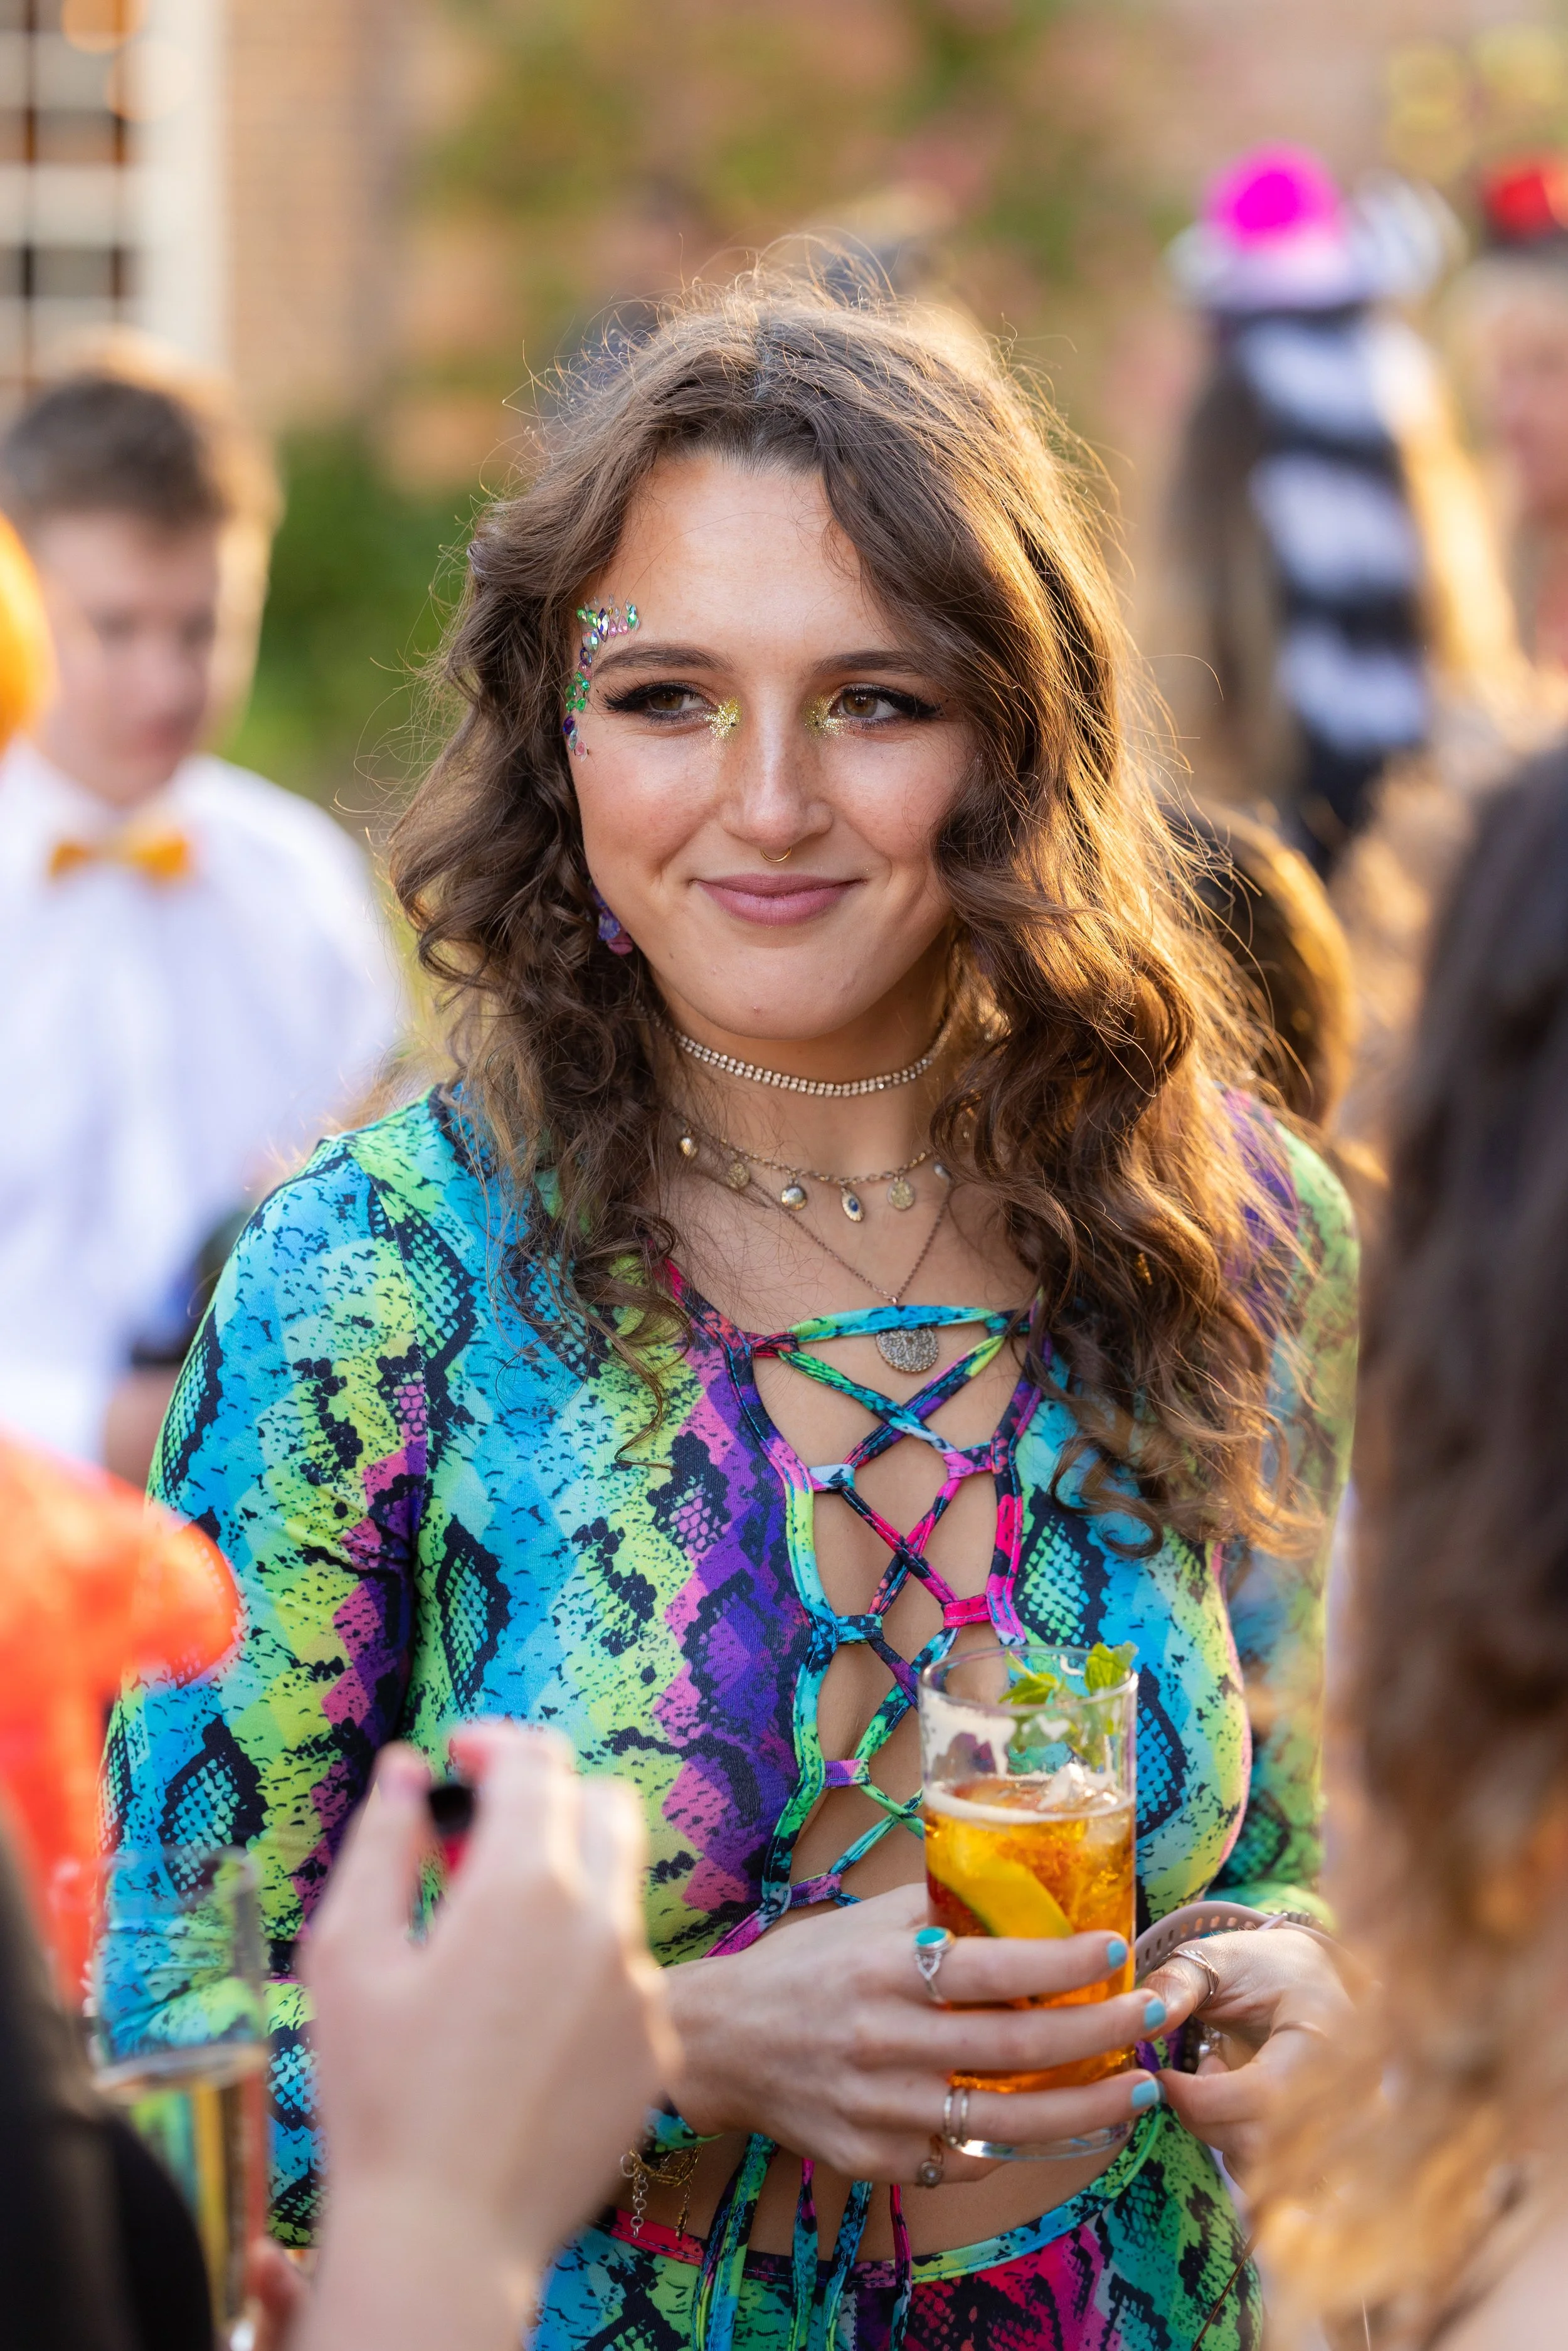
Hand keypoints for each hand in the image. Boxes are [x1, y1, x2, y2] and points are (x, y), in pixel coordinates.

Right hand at [295, 1723, 676, 2350]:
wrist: (445, 2240)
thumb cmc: (379, 2100)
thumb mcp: (347, 1957)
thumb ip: (382, 1843)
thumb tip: (407, 1769)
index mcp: (527, 1886)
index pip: (537, 1762)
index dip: (493, 1745)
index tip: (456, 1761)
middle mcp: (602, 1923)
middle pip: (603, 1804)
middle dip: (547, 1797)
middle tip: (482, 1833)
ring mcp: (640, 1987)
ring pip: (615, 1891)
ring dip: (562, 1887)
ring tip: (486, 1942)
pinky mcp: (655, 2047)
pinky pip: (625, 1972)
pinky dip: (579, 1966)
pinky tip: (518, 2021)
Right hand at [664, 1882, 1165, 2183]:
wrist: (719, 2045)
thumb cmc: (801, 1970)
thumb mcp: (861, 1922)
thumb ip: (934, 1910)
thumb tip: (1017, 1884)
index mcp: (883, 1971)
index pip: (990, 1967)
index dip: (1060, 1961)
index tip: (1116, 1950)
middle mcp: (884, 2042)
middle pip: (1015, 2048)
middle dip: (1099, 2033)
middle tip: (1153, 2016)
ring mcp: (881, 2110)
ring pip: (1005, 2121)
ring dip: (1084, 2108)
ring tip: (1137, 2090)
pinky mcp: (875, 2159)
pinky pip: (960, 2156)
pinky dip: (1009, 2142)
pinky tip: (1053, 2124)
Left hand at [1144, 1926, 1352, 2172]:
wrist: (1316, 1982)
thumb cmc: (1265, 1969)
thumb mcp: (1218, 1958)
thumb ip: (1179, 1982)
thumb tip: (1146, 2015)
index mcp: (1327, 2038)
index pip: (1263, 2098)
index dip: (1200, 2099)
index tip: (1164, 2078)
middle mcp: (1353, 2093)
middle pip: (1261, 2145)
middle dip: (1207, 2117)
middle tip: (1203, 2070)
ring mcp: (1352, 2130)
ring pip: (1267, 2174)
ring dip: (1226, 2137)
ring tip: (1229, 2083)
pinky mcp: (1340, 2154)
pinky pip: (1281, 2187)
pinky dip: (1246, 2155)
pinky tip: (1247, 2113)